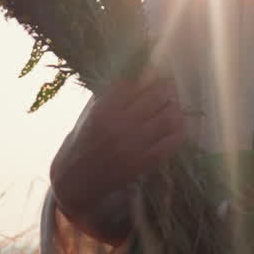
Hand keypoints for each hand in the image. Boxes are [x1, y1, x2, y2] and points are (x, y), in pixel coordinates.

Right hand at [49, 72, 184, 240]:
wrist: (74, 182)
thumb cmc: (80, 144)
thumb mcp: (88, 114)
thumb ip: (110, 95)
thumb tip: (138, 74)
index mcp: (103, 109)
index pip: (135, 81)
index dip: (148, 73)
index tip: (154, 72)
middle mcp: (119, 125)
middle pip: (158, 95)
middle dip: (167, 86)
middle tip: (169, 85)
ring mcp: (133, 145)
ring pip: (169, 116)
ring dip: (175, 106)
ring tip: (172, 104)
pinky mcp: (143, 163)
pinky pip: (171, 142)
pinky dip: (178, 129)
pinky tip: (175, 125)